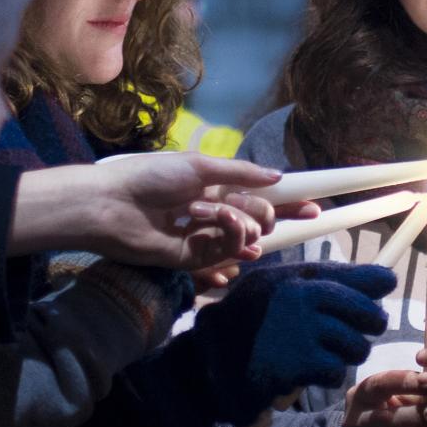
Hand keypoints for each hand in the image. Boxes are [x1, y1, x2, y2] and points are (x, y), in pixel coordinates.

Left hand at [10, 156, 315, 273]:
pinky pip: (225, 253)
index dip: (287, 203)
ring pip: (245, 236)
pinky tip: (225, 231)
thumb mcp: (198, 167)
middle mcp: (213, 213)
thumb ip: (240, 174)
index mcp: (214, 188)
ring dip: (238, 223)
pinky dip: (230, 239)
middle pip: (258, 218)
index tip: (315, 207)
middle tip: (246, 211)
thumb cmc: (149, 177)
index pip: (259, 197)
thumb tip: (278, 177)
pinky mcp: (192, 260)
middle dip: (265, 213)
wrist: (111, 206)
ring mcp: (204, 237)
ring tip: (211, 215)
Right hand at [181, 263, 397, 425]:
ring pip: (356, 345)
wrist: (209, 363)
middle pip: (367, 312)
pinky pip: (337, 370)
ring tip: (323, 354)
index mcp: (295, 276)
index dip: (376, 283)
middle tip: (355, 333)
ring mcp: (300, 329)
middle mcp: (300, 296)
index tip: (384, 288)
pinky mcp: (299, 361)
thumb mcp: (276, 290)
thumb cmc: (247, 325)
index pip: (356, 274)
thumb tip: (384, 279)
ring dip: (346, 355)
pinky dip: (327, 375)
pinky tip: (308, 371)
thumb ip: (321, 282)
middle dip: (368, 326)